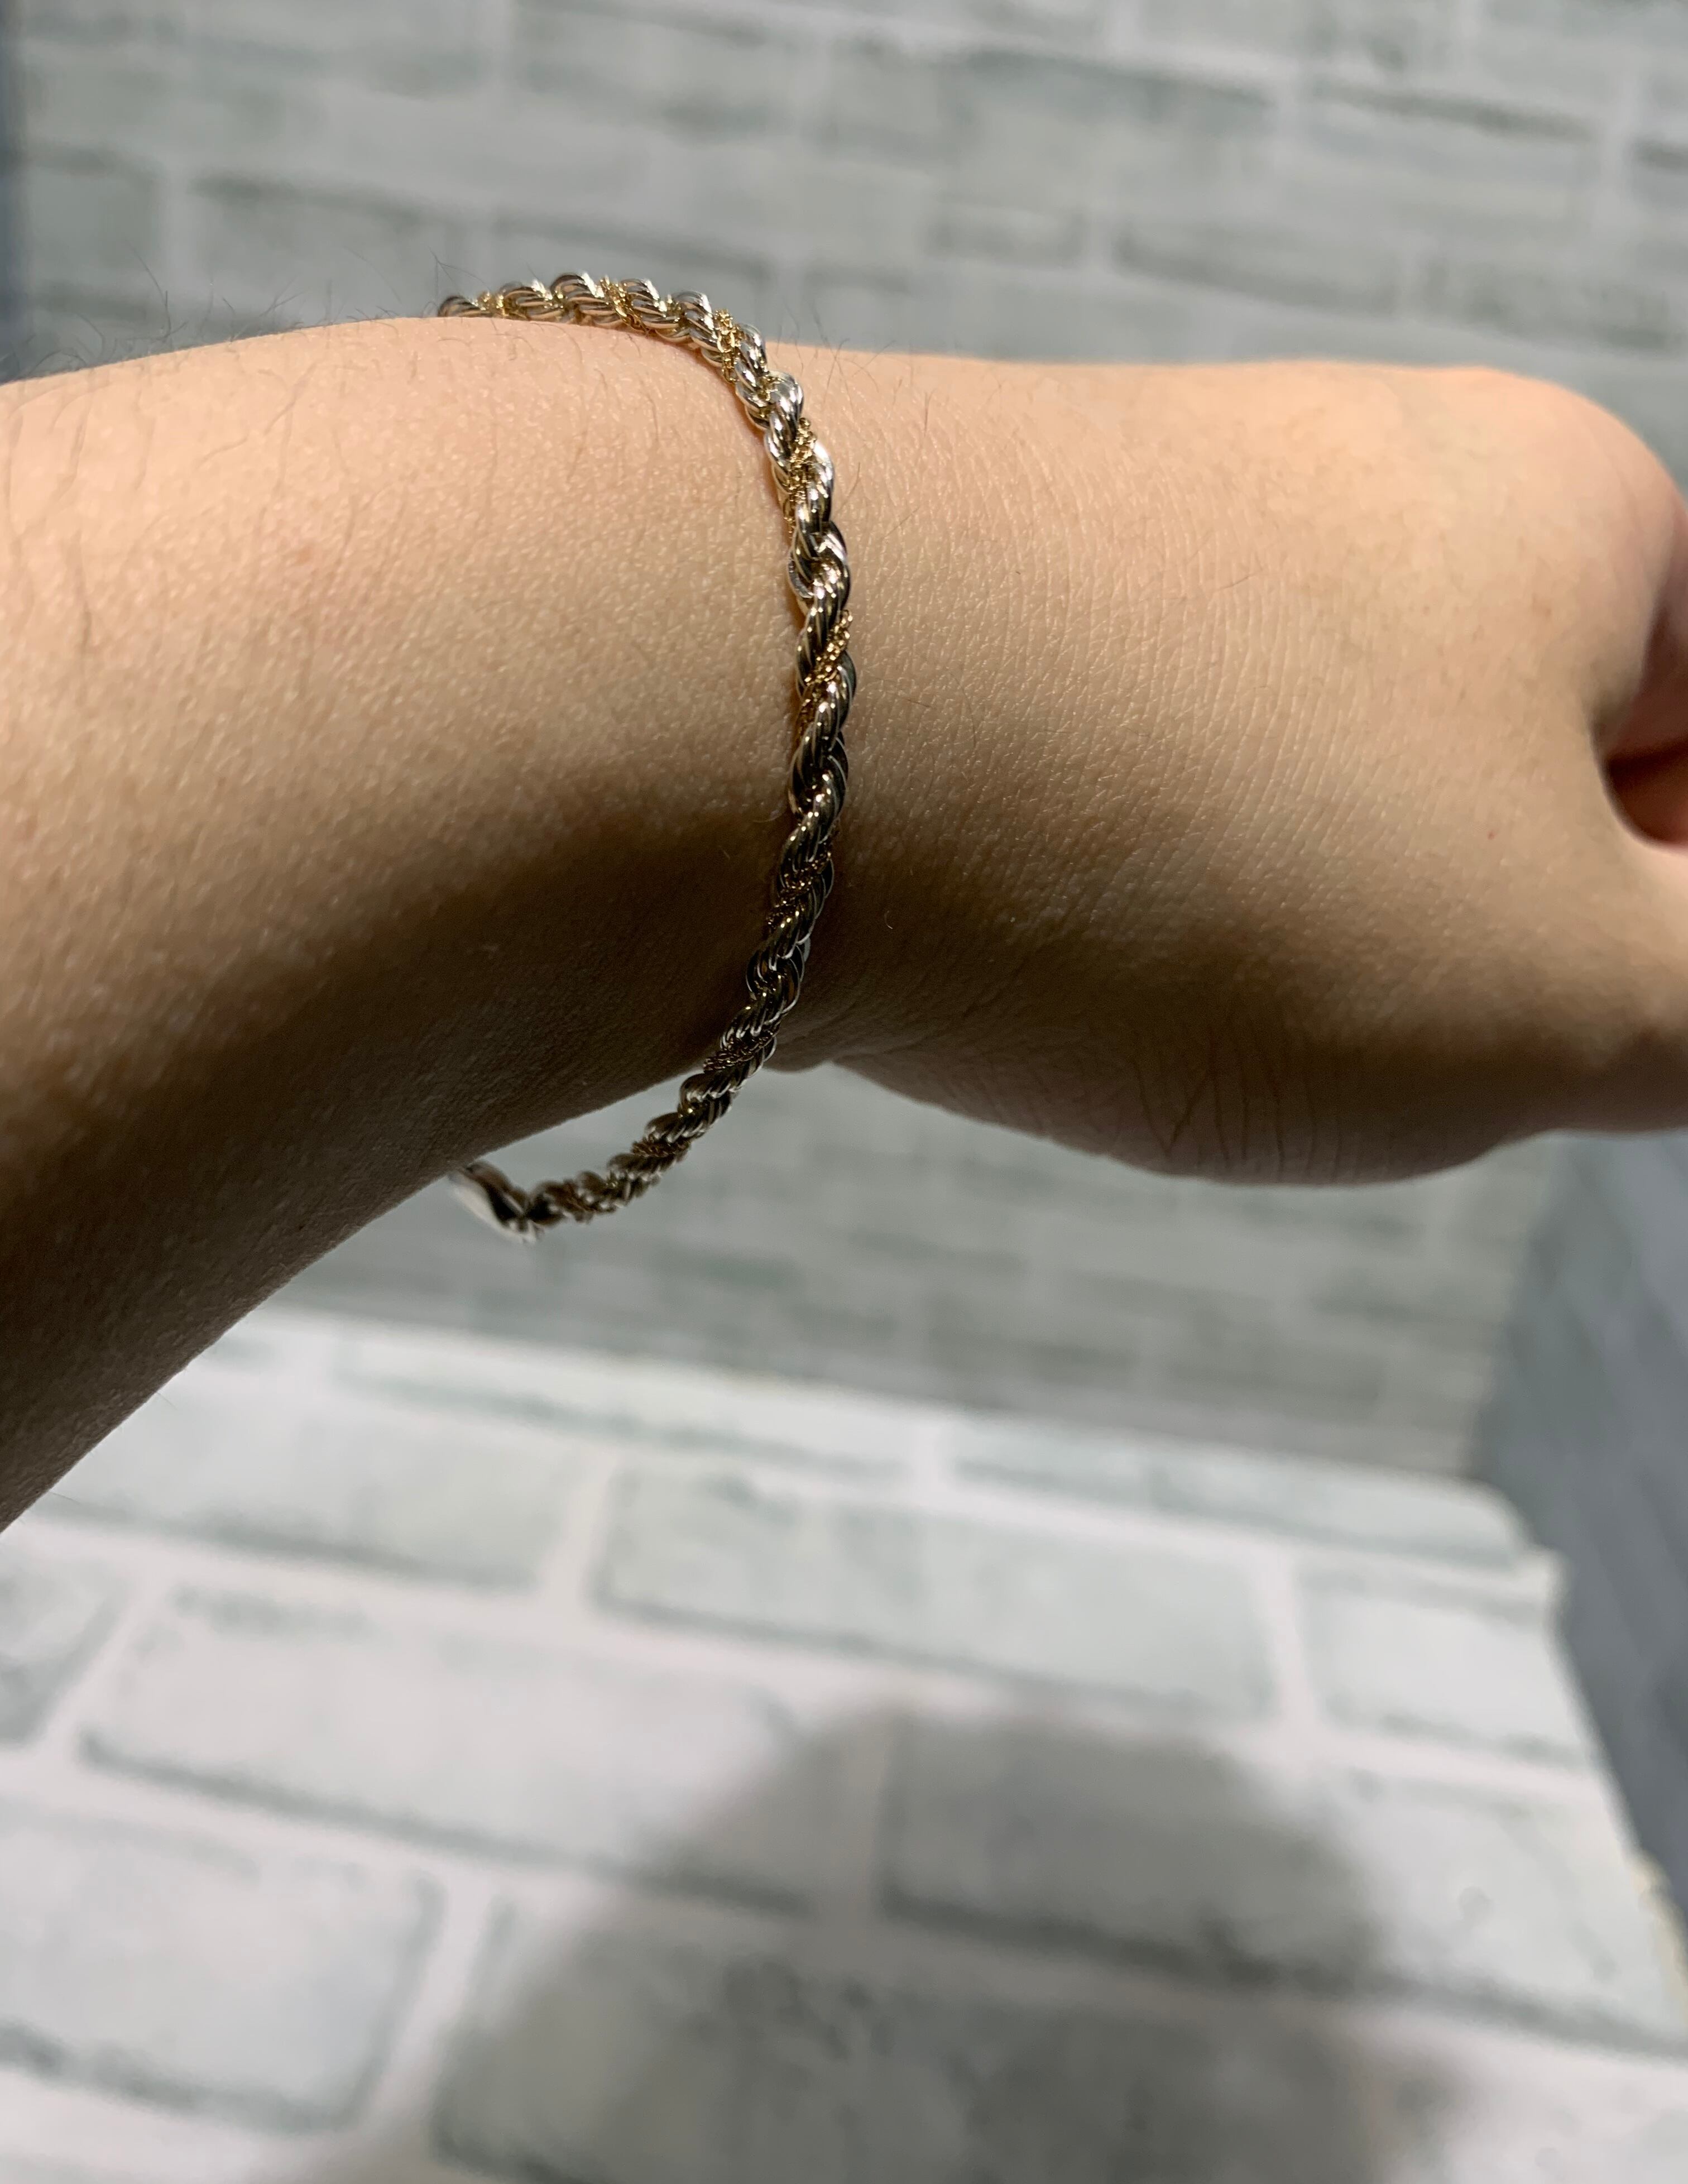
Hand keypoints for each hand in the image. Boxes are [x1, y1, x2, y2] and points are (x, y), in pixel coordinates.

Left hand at [779, 354, 1687, 1181]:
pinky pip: (1115, 798)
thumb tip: (1670, 977)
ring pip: (1290, 816)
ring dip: (1255, 948)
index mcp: (1578, 520)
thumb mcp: (1568, 993)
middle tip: (1315, 1001)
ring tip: (1146, 962)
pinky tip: (1024, 926)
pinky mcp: (979, 608)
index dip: (1644, 955)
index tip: (1519, 1025)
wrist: (719, 705)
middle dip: (1437, 959)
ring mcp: (1154, 529)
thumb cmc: (1194, 840)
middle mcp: (1365, 477)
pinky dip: (1102, 906)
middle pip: (1492, 801)